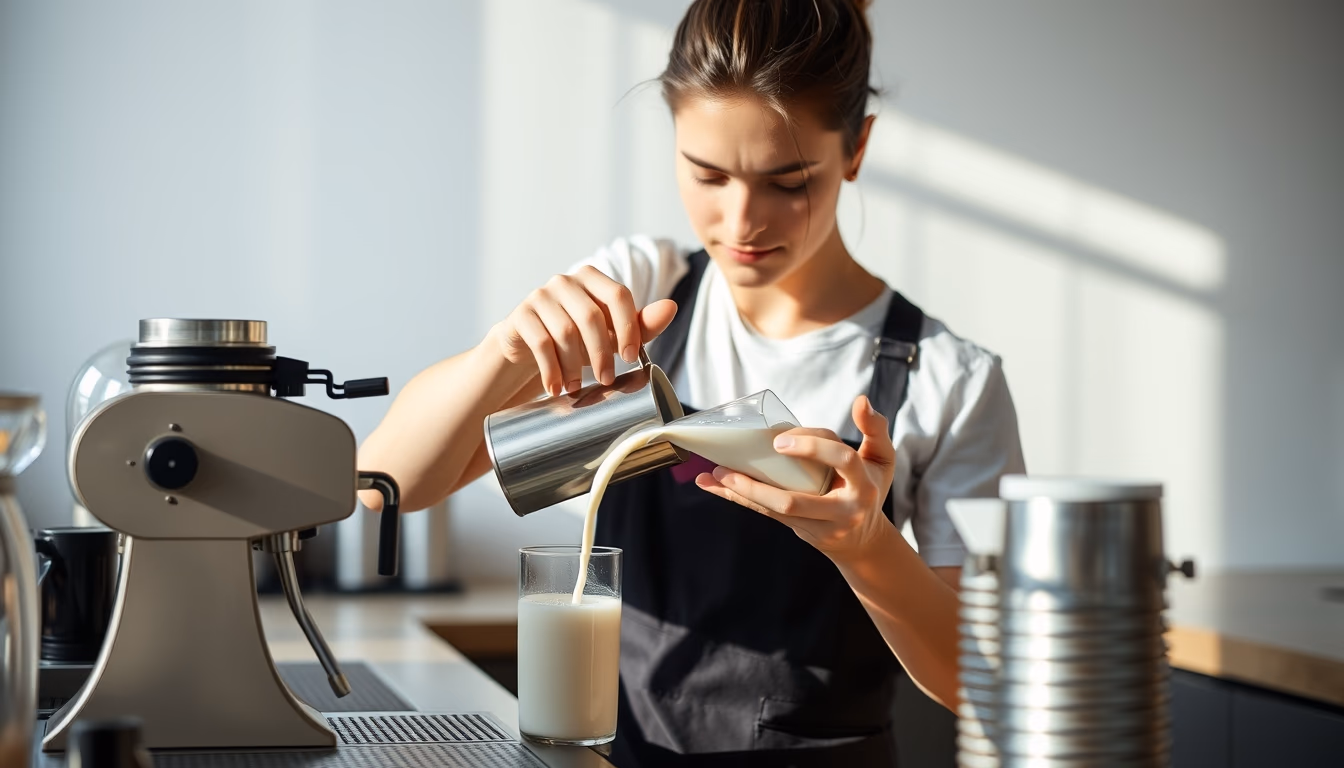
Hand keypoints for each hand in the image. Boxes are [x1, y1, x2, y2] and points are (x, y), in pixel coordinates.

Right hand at [488, 266, 677, 395]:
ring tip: (577, 388)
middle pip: (591, 316)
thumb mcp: (610, 333)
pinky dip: (551, 370)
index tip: (631, 358)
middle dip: (602, 353)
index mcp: (592, 279)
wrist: (527, 347)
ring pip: (565, 331)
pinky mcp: (520, 315)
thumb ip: (640, 323)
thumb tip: (671, 307)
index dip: (628, 327)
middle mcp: (565, 281)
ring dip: (575, 366)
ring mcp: (540, 296)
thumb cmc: (576, 339)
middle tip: (606, 380)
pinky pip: (540, 342)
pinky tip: (556, 387)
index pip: (618, 295)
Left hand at [695, 395, 897, 561]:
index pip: (842, 461)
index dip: (814, 448)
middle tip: (738, 460)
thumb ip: (875, 428)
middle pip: (796, 501)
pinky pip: (765, 513)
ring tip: (717, 472)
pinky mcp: (798, 530)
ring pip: (775, 511)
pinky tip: (712, 484)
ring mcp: (817, 525)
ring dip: (741, 491)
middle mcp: (841, 510)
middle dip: (762, 485)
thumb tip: (862, 400)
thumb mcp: (882, 459)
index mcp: (863, 486)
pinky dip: (737, 498)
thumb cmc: (870, 488)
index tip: (782, 439)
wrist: (863, 540)